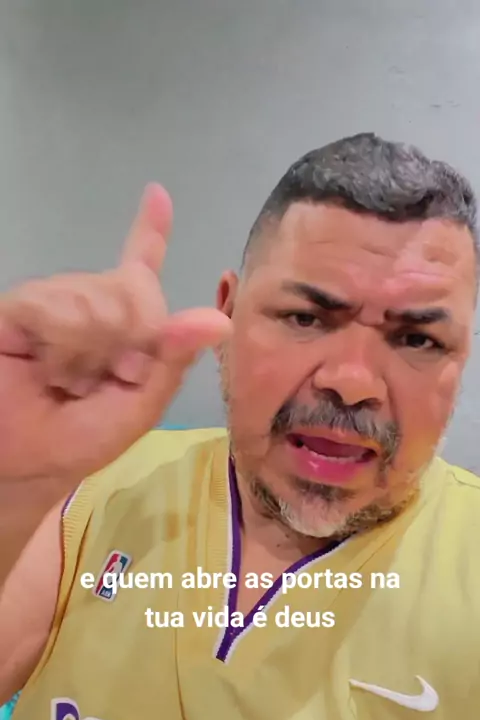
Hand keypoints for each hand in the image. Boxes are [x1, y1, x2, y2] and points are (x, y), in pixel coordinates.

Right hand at [0, 184, 230, 484]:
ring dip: (91, 350)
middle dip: (132, 341)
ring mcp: (56, 301)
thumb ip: (172, 362)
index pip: (137, 270)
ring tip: (67, 379)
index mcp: (123, 327)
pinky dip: (61, 344)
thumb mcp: (137, 409)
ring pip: (98, 297)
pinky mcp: (22, 306)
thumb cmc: (75, 441)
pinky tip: (46, 366)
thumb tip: (217, 319)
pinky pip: (56, 306)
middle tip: (107, 379)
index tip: (157, 194)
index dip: (149, 231)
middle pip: (135, 290)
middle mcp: (90, 304)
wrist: (21, 462)